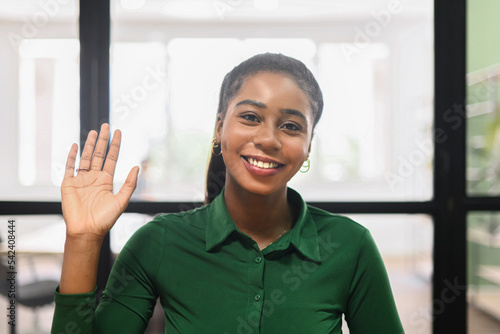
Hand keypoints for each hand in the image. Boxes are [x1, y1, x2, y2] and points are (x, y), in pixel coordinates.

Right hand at [61, 123, 138, 240]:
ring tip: (93, 131)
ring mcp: (81, 180)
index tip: (118, 132)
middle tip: (106, 125)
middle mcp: (94, 178)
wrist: (87, 230)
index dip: (115, 145)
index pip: (111, 158)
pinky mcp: (68, 184)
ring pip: (85, 158)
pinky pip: (69, 167)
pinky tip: (76, 145)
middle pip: (98, 154)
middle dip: (102, 140)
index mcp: (106, 181)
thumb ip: (129, 184)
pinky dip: (72, 156)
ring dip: (89, 144)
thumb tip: (136, 167)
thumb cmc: (105, 219)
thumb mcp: (122, 200)